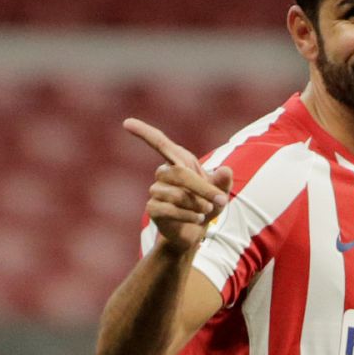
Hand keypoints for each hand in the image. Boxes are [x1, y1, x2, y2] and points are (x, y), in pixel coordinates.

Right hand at [124, 118, 231, 251]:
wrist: (195, 232)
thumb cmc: (207, 206)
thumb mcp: (220, 194)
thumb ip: (223, 182)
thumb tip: (226, 170)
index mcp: (178, 163)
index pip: (160, 143)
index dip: (145, 133)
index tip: (126, 122)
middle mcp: (163, 173)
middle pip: (179, 173)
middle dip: (203, 188)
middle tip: (220, 200)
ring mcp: (155, 191)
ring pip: (177, 194)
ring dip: (197, 205)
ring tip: (205, 212)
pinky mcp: (152, 208)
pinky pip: (169, 209)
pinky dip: (188, 216)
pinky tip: (196, 220)